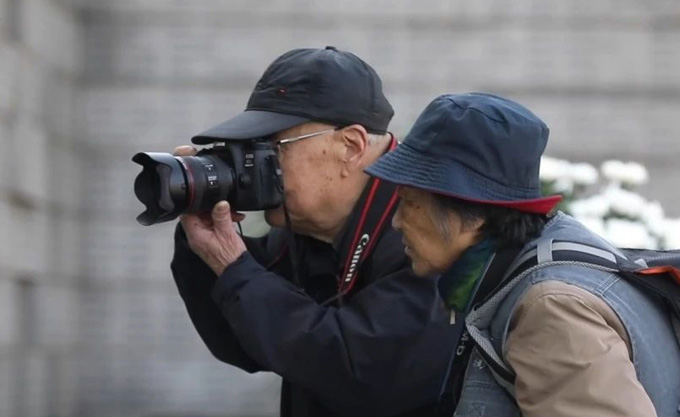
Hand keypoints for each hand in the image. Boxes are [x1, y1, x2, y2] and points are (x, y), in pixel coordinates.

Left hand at [174, 146, 246, 274]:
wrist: (237, 271)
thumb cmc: (230, 256)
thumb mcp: (227, 233)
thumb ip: (222, 215)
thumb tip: (220, 201)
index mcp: (195, 234)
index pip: (187, 213)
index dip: (194, 203)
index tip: (204, 195)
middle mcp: (196, 236)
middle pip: (197, 214)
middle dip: (211, 207)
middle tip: (224, 204)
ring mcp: (203, 238)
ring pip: (207, 218)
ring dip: (219, 213)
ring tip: (233, 213)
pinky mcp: (211, 240)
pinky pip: (213, 225)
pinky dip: (222, 220)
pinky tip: (234, 218)